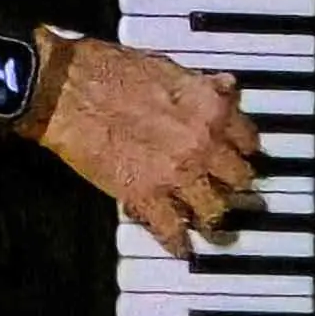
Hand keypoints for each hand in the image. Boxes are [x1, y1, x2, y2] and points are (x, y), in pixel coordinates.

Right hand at [37, 36, 259, 255]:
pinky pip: (171, 228)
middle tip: (236, 193)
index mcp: (212, 109)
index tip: (243, 156)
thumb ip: (202, 86)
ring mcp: (176, 173)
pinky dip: (178, 242)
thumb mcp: (168, 67)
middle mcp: (203, 144)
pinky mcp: (143, 195)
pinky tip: (183, 248)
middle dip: (236, 186)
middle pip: (239, 177)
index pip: (248, 138)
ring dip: (216, 218)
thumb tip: (225, 87)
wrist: (66, 88)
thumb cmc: (108, 70)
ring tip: (219, 227)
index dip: (245, 149)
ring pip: (215, 208)